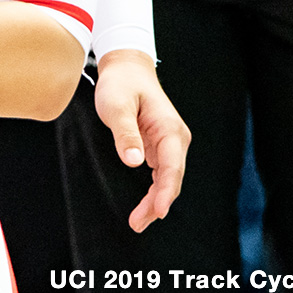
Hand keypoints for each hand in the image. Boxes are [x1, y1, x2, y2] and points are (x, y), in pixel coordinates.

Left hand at [93, 49, 188, 232]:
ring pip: (166, 179)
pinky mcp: (159, 147)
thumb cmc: (121, 84)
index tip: (159, 211)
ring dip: (155, 201)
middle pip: (171, 178)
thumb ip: (125, 133)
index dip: (166, 192)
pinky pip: (160, 174)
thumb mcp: (117, 105)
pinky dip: (153, 191)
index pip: (171, 167)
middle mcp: (175, 139)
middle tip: (136, 224)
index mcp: (169, 129)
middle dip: (157, 204)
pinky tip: (144, 206)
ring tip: (137, 222)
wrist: (126, 68)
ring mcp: (168, 144)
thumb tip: (134, 162)